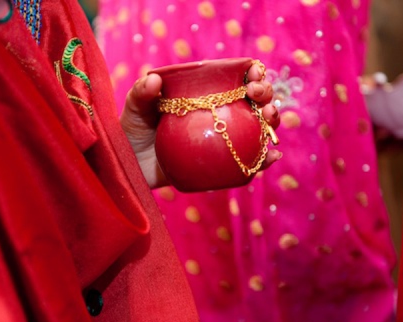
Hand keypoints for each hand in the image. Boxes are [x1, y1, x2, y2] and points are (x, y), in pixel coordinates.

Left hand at [120, 62, 281, 188]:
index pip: (236, 78)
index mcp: (206, 95)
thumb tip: (153, 81)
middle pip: (255, 101)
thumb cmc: (133, 132)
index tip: (252, 75)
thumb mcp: (134, 109)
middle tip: (258, 96)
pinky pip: (249, 163)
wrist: (130, 167)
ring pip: (259, 129)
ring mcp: (224, 141)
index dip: (253, 73)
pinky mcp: (223, 166)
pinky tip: (272, 155)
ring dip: (272, 121)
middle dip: (266, 94)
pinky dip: (265, 159)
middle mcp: (221, 115)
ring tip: (268, 118)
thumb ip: (141, 93)